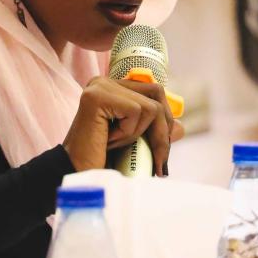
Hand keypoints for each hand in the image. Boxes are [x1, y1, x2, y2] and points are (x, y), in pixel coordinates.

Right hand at [64, 78, 184, 175]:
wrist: (76, 176)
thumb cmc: (101, 161)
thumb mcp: (134, 143)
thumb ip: (155, 132)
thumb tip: (181, 127)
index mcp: (112, 87)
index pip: (153, 92)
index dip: (164, 121)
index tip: (162, 152)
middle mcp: (104, 81)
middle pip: (157, 94)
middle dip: (162, 131)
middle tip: (158, 162)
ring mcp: (100, 86)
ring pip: (151, 106)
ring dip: (139, 134)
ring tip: (116, 145)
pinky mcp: (97, 96)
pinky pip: (137, 112)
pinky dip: (129, 133)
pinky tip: (108, 141)